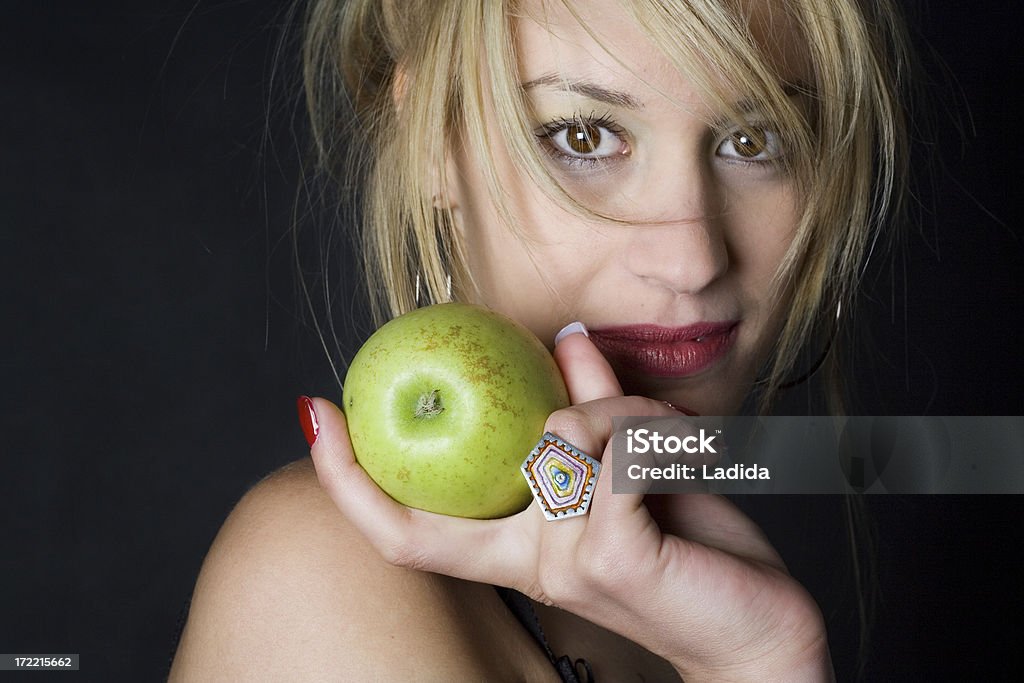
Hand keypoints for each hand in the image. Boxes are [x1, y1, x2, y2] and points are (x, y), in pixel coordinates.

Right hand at [309, 332, 832, 680]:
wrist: (760, 631)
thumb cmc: (696, 556)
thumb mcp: (635, 474)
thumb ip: (596, 412)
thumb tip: (567, 341)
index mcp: (520, 552)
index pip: (409, 533)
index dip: (351, 482)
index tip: (316, 418)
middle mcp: (527, 565)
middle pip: (432, 513)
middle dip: (382, 453)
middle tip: (381, 384)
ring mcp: (562, 564)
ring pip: (556, 440)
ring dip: (613, 408)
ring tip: (659, 424)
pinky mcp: (610, 556)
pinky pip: (610, 453)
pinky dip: (647, 427)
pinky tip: (682, 447)